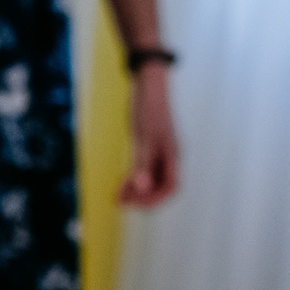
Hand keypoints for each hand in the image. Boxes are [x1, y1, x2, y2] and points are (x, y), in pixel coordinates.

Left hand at [119, 67, 180, 206]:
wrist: (147, 84)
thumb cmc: (149, 108)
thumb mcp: (144, 137)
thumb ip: (143, 163)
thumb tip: (142, 187)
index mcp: (173, 155)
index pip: (171, 187)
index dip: (154, 199)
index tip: (133, 204)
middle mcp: (168, 156)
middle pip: (160, 188)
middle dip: (142, 199)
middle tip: (120, 203)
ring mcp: (158, 151)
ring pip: (151, 181)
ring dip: (135, 192)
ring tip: (116, 198)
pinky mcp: (147, 146)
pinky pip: (143, 170)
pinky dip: (131, 180)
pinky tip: (118, 185)